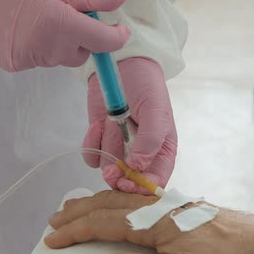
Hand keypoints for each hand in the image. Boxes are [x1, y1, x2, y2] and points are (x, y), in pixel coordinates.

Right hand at [0, 0, 129, 71]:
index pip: (103, 42)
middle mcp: (45, 46)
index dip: (116, 37)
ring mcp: (28, 58)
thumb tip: (119, 0)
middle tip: (66, 16)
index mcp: (59, 22)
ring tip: (39, 20)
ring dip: (58, 44)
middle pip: (80, 54)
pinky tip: (24, 31)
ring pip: (59, 58)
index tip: (119, 31)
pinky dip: (38, 48)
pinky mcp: (13, 64)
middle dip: (81, 39)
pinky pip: (38, 60)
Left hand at [82, 58, 176, 193]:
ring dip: (107, 149)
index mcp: (162, 150)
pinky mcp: (100, 140)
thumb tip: (138, 166)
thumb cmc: (146, 86)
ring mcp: (119, 149)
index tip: (130, 185)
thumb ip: (151, 139)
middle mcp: (141, 154)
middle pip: (129, 182)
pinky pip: (93, 156)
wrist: (121, 65)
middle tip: (112, 173)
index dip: (143, 189)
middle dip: (119, 179)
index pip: (156, 180)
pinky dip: (92, 143)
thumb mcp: (156, 110)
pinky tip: (97, 125)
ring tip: (111, 123)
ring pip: (109, 169)